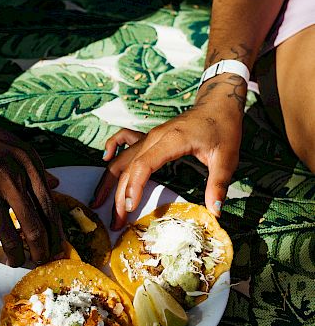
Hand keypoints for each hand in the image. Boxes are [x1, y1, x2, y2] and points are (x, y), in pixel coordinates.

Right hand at [0, 91, 62, 267]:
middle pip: (34, 228)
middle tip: (40, 262)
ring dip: (15, 258)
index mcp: (28, 164)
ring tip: (15, 262)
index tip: (56, 247)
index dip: (55, 233)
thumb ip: (36, 167)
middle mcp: (11, 178)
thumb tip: (56, 185)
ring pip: (9, 238)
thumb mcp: (14, 145)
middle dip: (41, 252)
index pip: (50, 208)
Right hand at [91, 76, 245, 229]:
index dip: (134, 187)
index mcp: (171, 141)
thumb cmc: (223, 128)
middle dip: (118, 196)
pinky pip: (123, 140)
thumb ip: (219, 185)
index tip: (129, 208)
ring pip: (121, 159)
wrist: (218, 103)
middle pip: (128, 167)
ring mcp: (149, 137)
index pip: (144, 165)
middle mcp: (154, 138)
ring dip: (108, 181)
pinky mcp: (148, 137)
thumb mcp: (227, 158)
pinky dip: (112, 149)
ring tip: (98, 203)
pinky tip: (106, 160)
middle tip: (116, 222)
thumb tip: (216, 213)